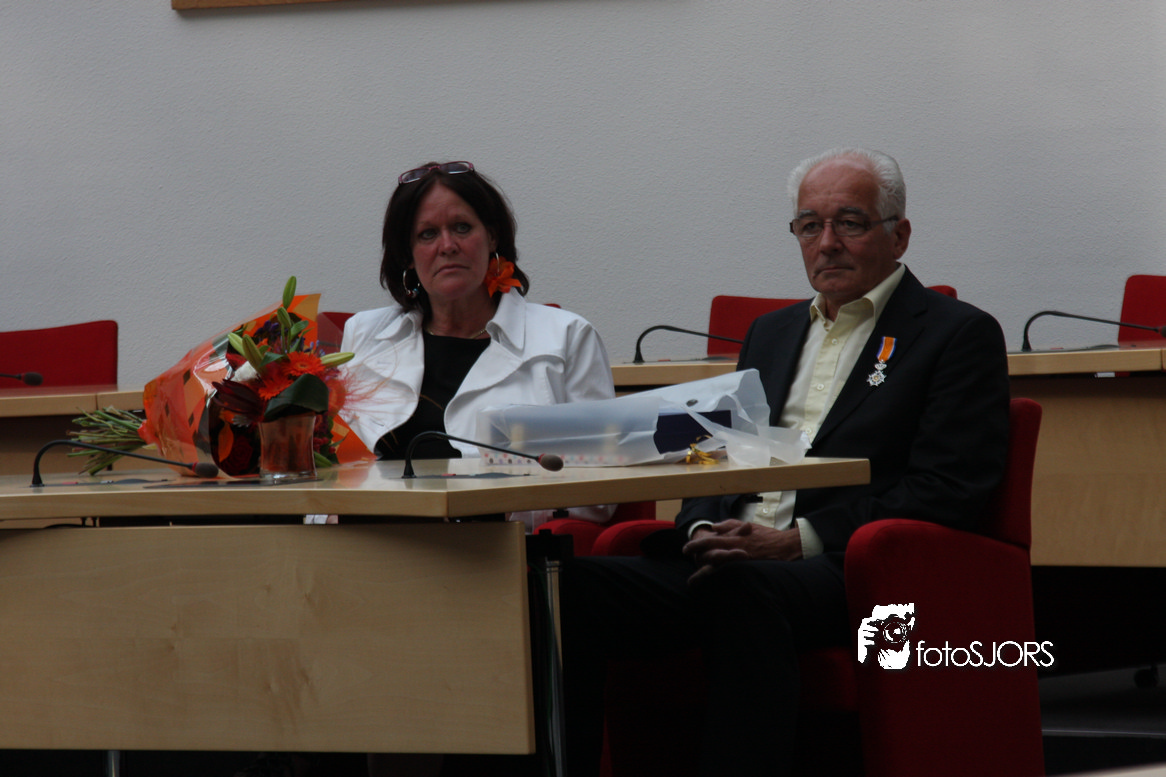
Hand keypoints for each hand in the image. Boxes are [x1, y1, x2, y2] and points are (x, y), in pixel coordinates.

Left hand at [682, 519, 802, 585]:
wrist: (787, 547)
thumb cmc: (767, 536)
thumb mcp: (748, 526)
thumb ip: (730, 525)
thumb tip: (715, 527)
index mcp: (734, 539)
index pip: (710, 541)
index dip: (696, 545)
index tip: (685, 548)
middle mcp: (736, 552)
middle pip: (711, 559)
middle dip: (697, 566)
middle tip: (688, 573)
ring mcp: (743, 564)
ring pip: (720, 571)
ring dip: (706, 576)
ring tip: (693, 582)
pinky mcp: (750, 572)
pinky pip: (733, 577)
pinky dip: (722, 580)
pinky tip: (714, 586)